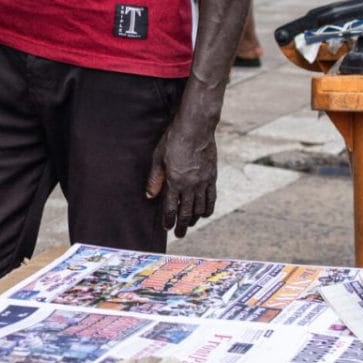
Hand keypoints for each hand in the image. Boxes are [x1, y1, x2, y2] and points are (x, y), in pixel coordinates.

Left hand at [144, 116, 217, 239]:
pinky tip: (204, 214)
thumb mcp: (158, 158)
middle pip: (186, 212)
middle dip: (182, 226)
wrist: (196, 128)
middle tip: (180, 234)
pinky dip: (208, 209)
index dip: (168, 221)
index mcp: (174, 181)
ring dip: (195, 219)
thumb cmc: (174, 140)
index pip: (170, 208)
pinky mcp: (212, 177)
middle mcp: (190, 185)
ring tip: (190, 224)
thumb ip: (155, 179)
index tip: (167, 228)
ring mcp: (203, 182)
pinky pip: (211, 198)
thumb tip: (149, 196)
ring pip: (200, 208)